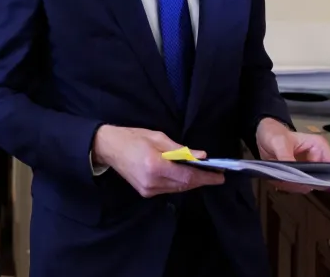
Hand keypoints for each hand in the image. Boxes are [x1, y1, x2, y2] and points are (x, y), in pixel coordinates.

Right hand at [92, 125, 224, 196]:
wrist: (109, 148)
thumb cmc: (133, 138)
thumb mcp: (157, 137)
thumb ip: (180, 149)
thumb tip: (201, 156)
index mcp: (155, 165)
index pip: (187, 175)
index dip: (205, 177)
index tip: (220, 176)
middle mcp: (152, 182)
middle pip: (184, 185)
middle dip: (201, 180)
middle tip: (215, 175)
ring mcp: (148, 189)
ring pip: (178, 189)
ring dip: (191, 182)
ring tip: (203, 175)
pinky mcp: (146, 192)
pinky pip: (169, 190)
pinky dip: (179, 184)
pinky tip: (184, 176)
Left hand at [256, 117, 329, 193]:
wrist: (262, 137)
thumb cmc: (274, 134)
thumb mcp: (279, 142)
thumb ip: (286, 156)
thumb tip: (293, 174)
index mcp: (318, 147)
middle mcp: (316, 160)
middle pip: (322, 179)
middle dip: (307, 184)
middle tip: (292, 182)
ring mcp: (307, 170)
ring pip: (308, 186)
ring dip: (294, 186)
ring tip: (281, 179)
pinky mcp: (297, 176)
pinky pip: (296, 187)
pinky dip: (287, 186)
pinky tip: (278, 180)